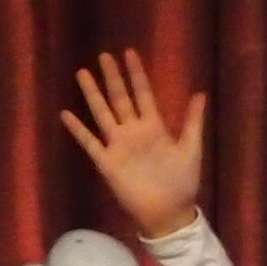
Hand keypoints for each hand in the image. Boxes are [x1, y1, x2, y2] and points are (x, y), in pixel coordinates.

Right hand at [59, 49, 209, 235]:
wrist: (169, 212)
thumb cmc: (182, 182)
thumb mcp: (191, 149)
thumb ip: (193, 122)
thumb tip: (200, 93)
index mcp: (154, 127)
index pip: (143, 94)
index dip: (136, 74)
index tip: (129, 53)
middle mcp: (133, 132)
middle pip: (120, 98)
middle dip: (112, 77)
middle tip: (103, 55)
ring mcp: (118, 145)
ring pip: (102, 113)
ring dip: (92, 94)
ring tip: (82, 74)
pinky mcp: (106, 161)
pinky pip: (90, 142)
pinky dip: (78, 129)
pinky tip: (66, 114)